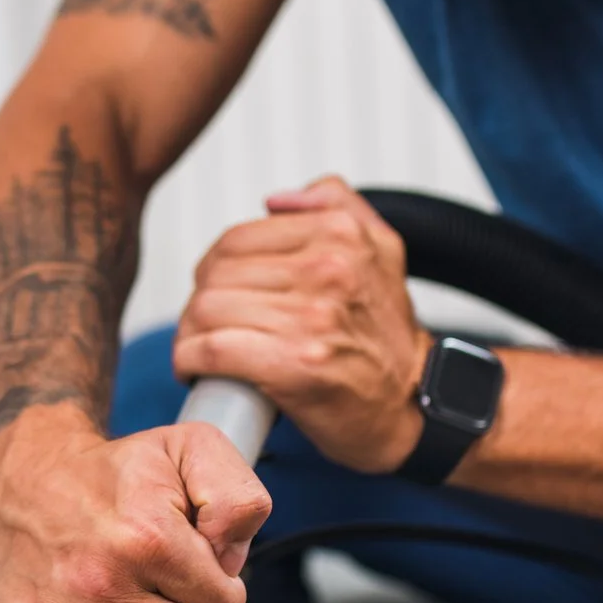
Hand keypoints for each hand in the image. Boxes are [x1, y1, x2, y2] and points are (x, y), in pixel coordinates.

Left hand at [173, 177, 431, 473]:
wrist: (412, 402)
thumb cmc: (386, 336)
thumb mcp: (382, 250)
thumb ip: (337, 205)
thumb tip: (276, 201)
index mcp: (341, 235)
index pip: (237, 239)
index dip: (212, 270)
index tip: (216, 294)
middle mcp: (327, 270)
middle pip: (216, 275)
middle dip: (198, 305)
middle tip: (204, 328)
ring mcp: (311, 318)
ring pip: (207, 310)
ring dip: (190, 335)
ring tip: (200, 350)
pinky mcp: (294, 365)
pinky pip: (212, 350)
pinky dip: (191, 360)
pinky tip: (197, 369)